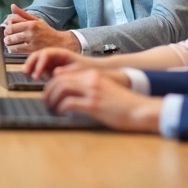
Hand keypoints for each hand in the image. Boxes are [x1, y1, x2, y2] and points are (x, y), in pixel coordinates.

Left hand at [2, 5, 79, 52]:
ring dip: (8, 43)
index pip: (11, 25)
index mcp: (31, 24)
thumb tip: (12, 6)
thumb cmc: (46, 31)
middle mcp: (31, 33)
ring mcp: (31, 43)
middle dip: (6, 36)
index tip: (7, 30)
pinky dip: (12, 49)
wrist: (59, 43)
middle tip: (7, 37)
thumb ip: (23, 14)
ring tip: (9, 43)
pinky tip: (14, 48)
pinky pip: (16, 50)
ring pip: (12, 43)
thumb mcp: (36, 20)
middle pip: (10, 35)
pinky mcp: (31, 51)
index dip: (6, 28)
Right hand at [23, 48, 84, 79]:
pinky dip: (34, 72)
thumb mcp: (79, 69)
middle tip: (26, 73)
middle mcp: (53, 56)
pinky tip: (35, 79)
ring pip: (36, 61)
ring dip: (30, 67)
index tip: (37, 74)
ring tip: (27, 75)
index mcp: (60, 53)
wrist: (93, 70)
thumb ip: (67, 71)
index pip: (46, 54)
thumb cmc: (87, 68)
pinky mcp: (49, 69)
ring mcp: (51, 62)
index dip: (39, 63)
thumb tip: (55, 73)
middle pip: (37, 55)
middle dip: (30, 63)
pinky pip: (39, 68)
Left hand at [42, 69, 159, 132]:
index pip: (64, 74)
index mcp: (93, 74)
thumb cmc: (124, 103)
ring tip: (50, 108)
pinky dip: (60, 108)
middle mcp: (91, 79)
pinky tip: (60, 113)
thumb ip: (89, 87)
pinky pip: (68, 103)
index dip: (53, 83)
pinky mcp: (93, 105)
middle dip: (48, 91)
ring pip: (61, 89)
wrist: (140, 109)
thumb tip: (71, 95)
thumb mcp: (105, 89)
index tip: (50, 93)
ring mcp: (92, 91)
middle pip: (59, 80)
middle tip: (46, 102)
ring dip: (52, 99)